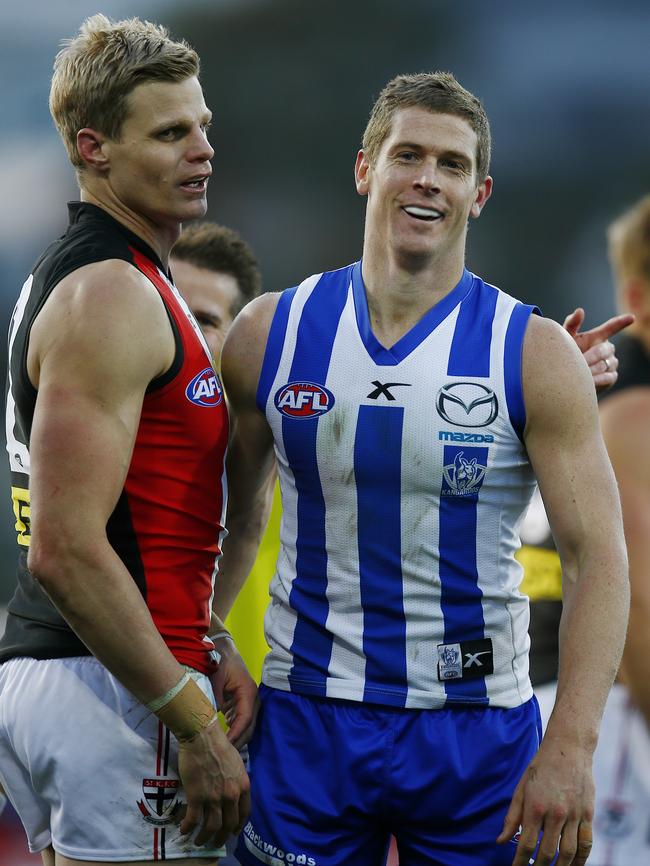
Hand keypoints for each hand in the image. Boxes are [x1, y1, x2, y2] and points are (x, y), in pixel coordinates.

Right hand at [178, 716, 249, 846]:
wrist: (202, 737)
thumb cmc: (219, 745)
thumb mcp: (236, 763)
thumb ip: (236, 780)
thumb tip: (234, 790)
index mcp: (243, 786)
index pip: (244, 814)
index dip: (238, 826)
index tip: (233, 832)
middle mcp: (231, 796)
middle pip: (228, 825)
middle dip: (221, 837)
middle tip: (215, 842)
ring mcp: (214, 798)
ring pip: (211, 827)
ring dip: (204, 838)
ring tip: (199, 841)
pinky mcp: (196, 797)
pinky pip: (193, 820)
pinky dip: (188, 828)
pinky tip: (184, 830)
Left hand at [210, 637, 259, 748]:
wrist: (224, 650)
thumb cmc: (220, 662)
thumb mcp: (215, 679)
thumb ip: (214, 698)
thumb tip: (212, 718)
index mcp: (248, 692)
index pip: (245, 719)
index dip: (236, 734)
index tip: (225, 747)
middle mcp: (253, 698)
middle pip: (249, 726)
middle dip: (238, 741)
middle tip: (223, 755)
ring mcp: (250, 701)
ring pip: (247, 726)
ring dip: (237, 737)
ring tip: (223, 750)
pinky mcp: (244, 703)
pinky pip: (242, 721)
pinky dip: (235, 730)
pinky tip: (223, 737)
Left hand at [497, 736, 593, 864]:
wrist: (568, 749)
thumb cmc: (541, 767)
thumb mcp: (521, 788)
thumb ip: (512, 816)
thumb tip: (501, 841)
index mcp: (535, 806)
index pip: (526, 844)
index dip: (520, 862)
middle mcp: (555, 813)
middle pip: (547, 853)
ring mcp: (573, 815)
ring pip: (568, 852)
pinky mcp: (587, 814)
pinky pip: (586, 843)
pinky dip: (581, 859)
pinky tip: (574, 865)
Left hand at [562, 308, 633, 391]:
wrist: (567, 376)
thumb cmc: (567, 353)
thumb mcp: (566, 339)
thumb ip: (572, 324)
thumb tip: (580, 311)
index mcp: (598, 336)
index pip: (612, 327)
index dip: (621, 322)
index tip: (631, 318)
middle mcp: (608, 348)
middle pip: (602, 350)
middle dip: (589, 357)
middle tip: (578, 362)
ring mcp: (612, 362)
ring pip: (603, 365)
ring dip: (590, 369)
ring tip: (578, 372)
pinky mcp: (612, 377)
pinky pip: (607, 377)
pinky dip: (596, 379)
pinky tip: (588, 381)